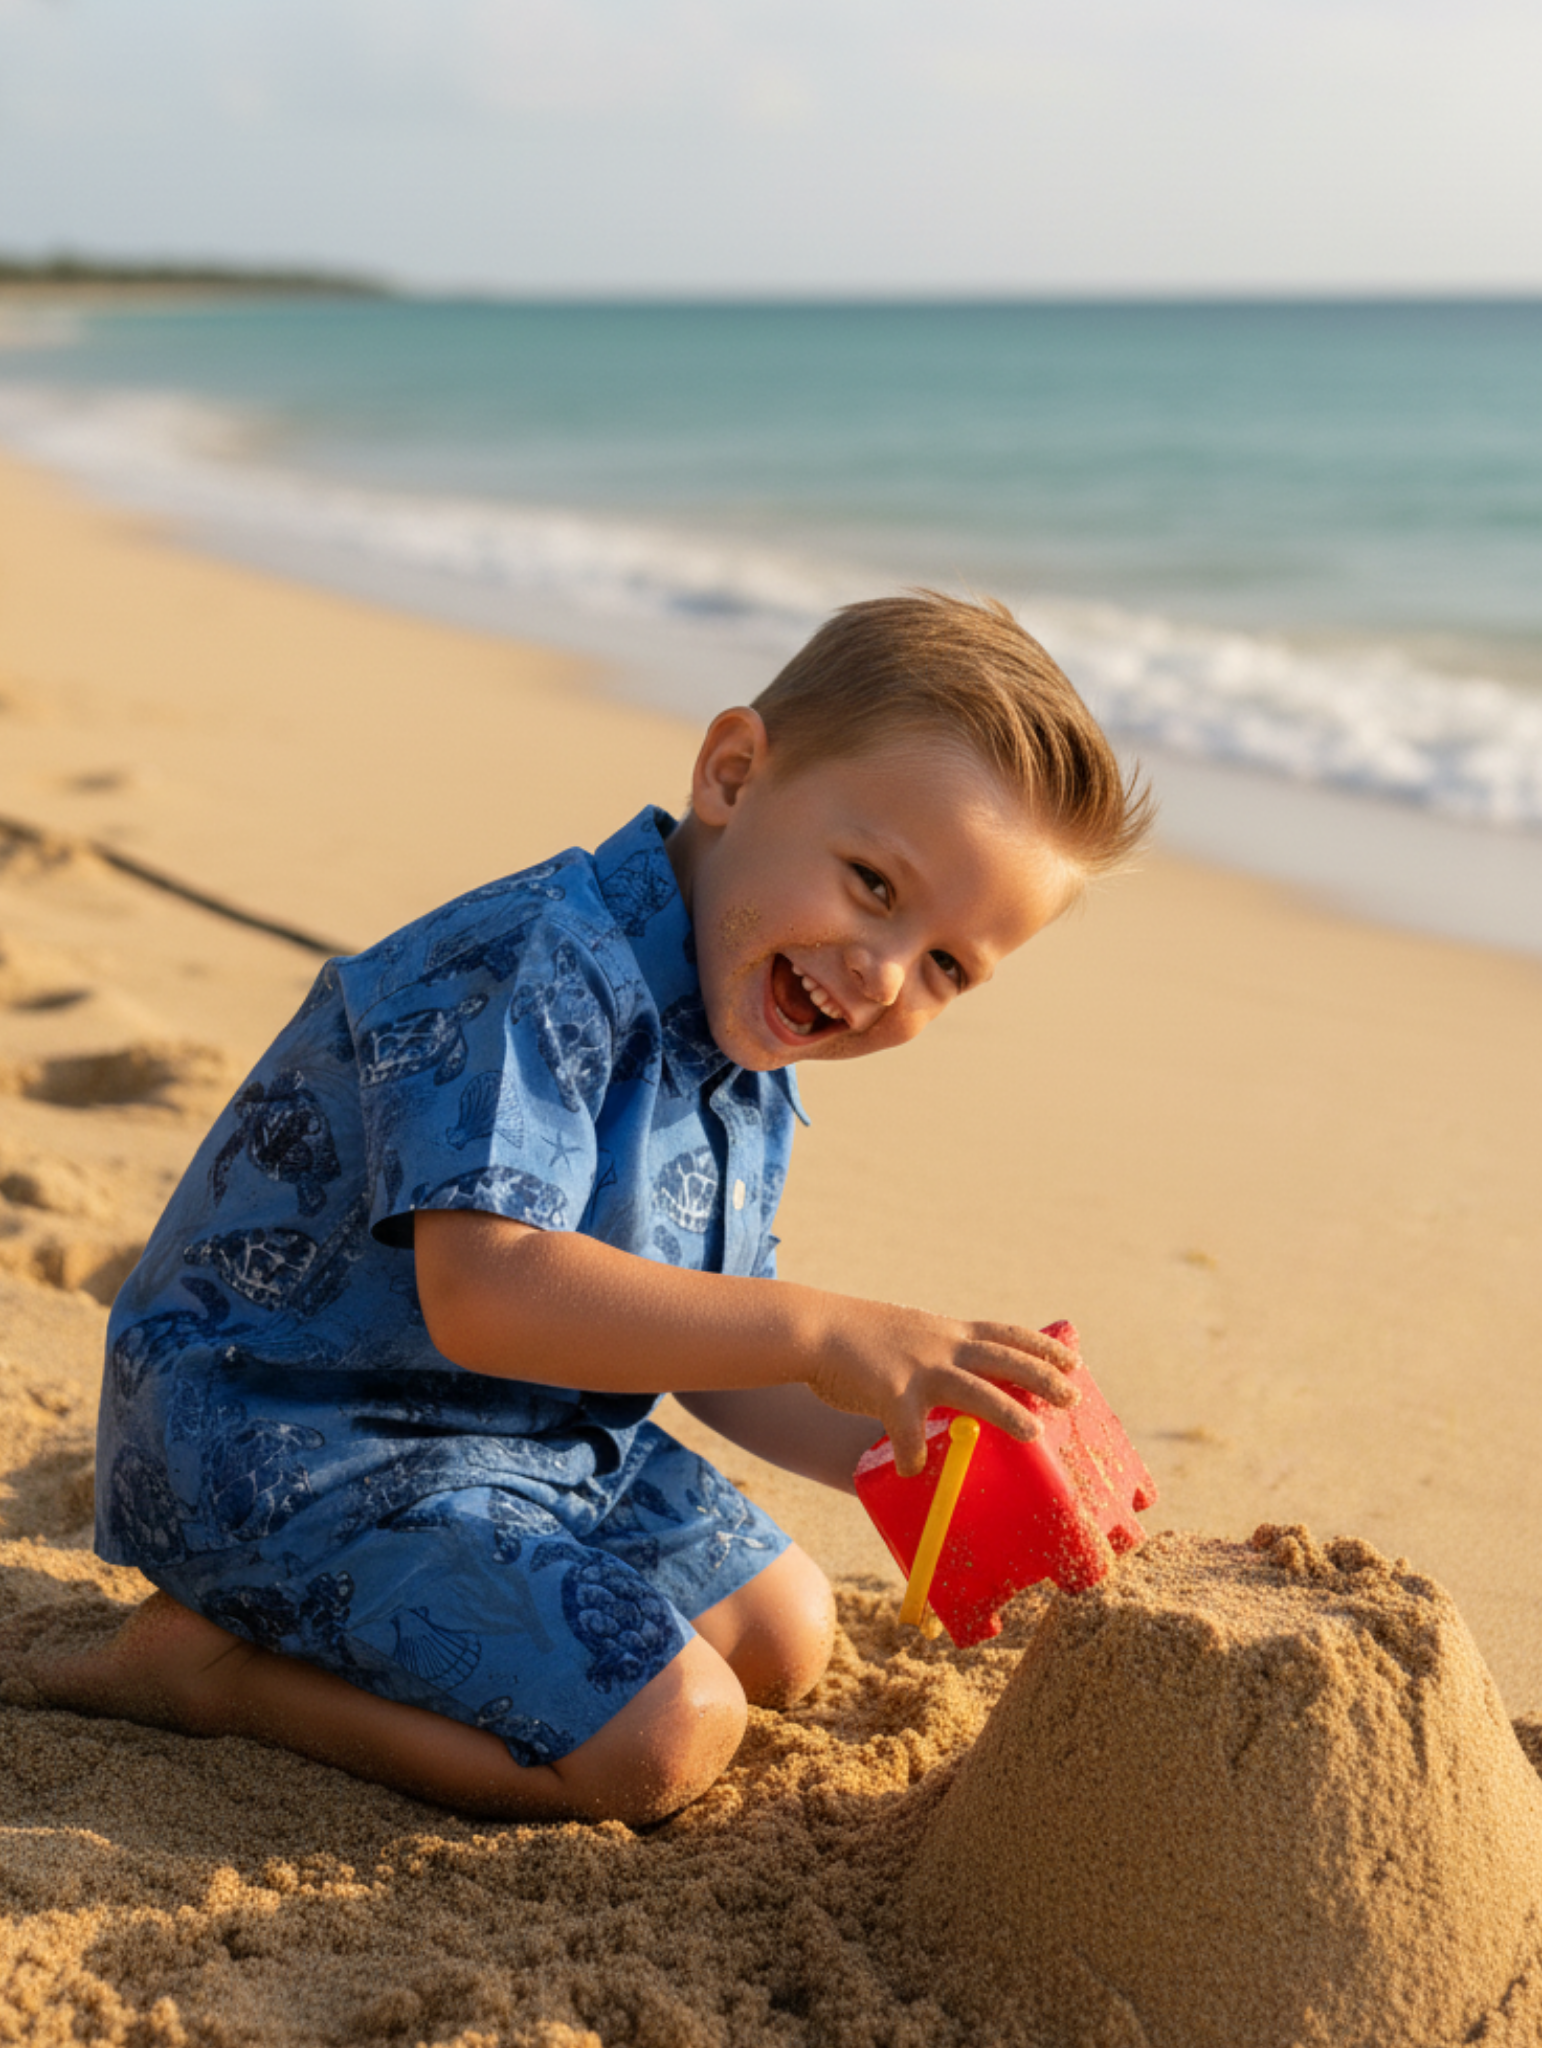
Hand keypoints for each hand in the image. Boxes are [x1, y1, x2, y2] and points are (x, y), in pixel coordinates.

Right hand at [798, 1299, 1080, 1476]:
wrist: (812, 1328)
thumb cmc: (857, 1337)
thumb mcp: (908, 1333)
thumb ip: (933, 1354)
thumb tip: (955, 1380)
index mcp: (946, 1332)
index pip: (1004, 1334)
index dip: (1040, 1347)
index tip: (1072, 1359)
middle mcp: (940, 1345)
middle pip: (1003, 1359)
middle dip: (1042, 1376)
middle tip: (1073, 1395)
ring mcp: (917, 1367)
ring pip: (974, 1390)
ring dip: (1007, 1411)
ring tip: (1033, 1432)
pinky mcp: (889, 1391)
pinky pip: (908, 1432)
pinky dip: (912, 1453)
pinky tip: (913, 1469)